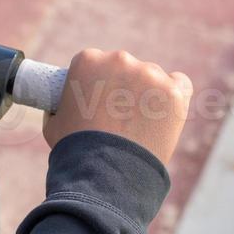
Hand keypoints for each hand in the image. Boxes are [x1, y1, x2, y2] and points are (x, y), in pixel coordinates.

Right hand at [43, 49, 192, 165]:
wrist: (104, 174)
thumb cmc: (74, 150)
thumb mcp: (53, 123)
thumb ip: (58, 107)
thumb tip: (58, 107)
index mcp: (87, 60)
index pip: (95, 63)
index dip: (96, 82)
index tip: (98, 101)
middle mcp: (119, 59)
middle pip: (124, 67)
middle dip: (122, 87)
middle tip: (119, 116)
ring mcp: (149, 75)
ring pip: (151, 77)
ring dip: (147, 94)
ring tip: (139, 124)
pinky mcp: (173, 92)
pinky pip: (179, 84)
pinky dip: (174, 95)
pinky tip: (165, 112)